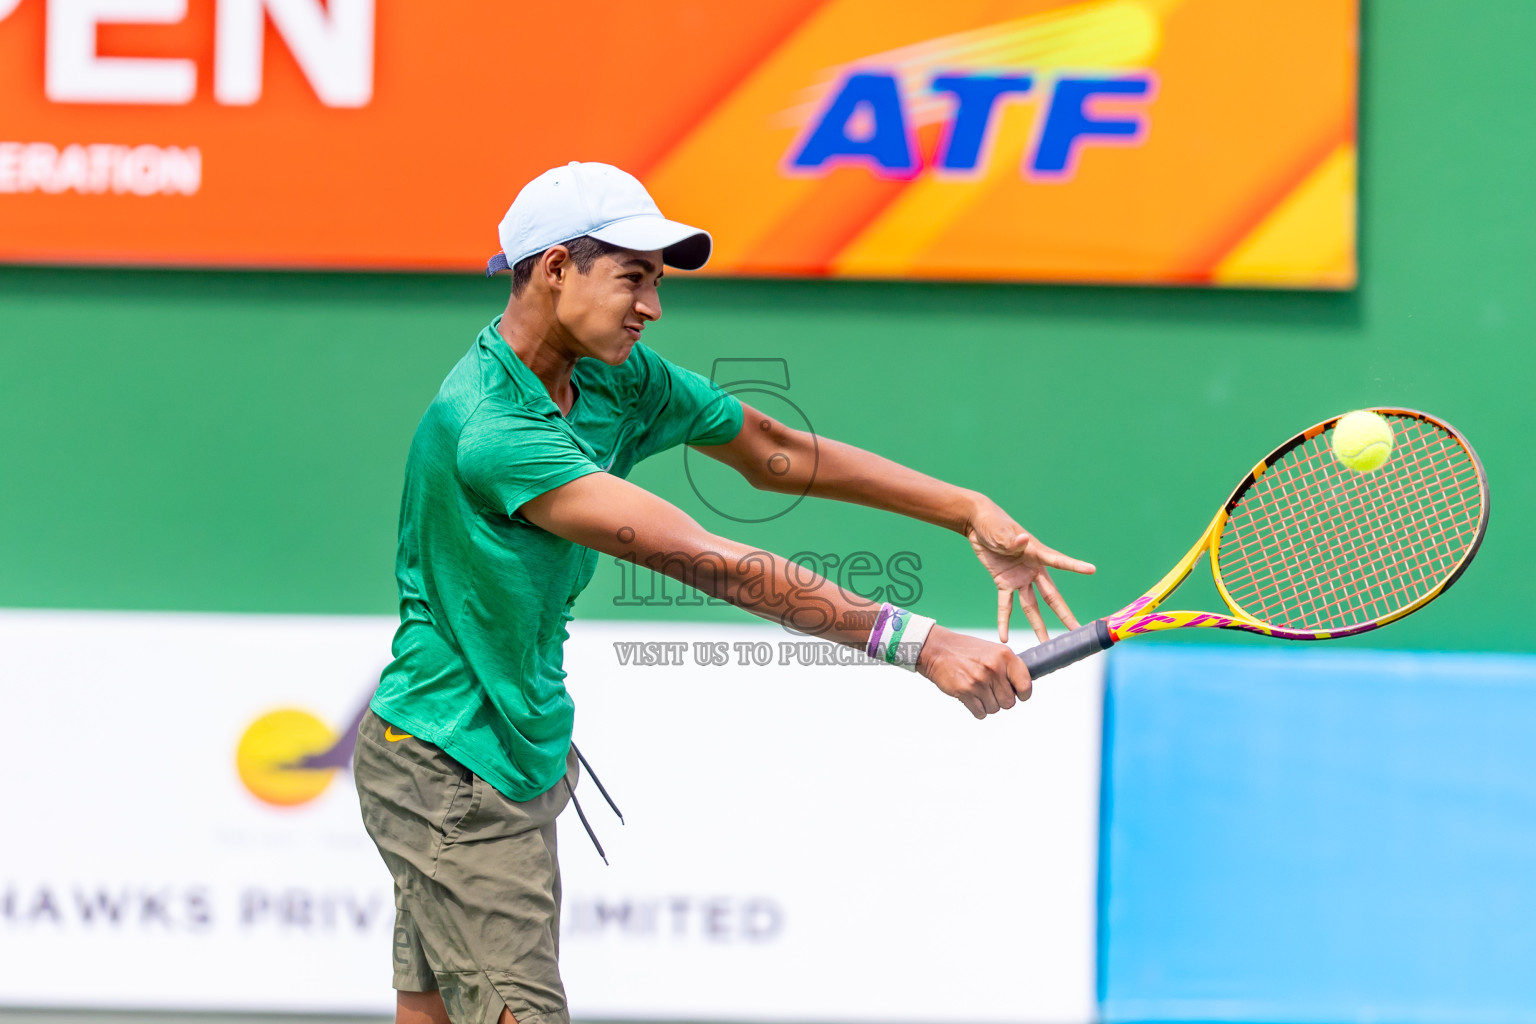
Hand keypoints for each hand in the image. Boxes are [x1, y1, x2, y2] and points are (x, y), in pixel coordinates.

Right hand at [915, 626, 1030, 718]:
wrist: (937, 650)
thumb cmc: (966, 651)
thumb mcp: (992, 651)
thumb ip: (1008, 667)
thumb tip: (1024, 689)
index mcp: (1005, 655)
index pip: (1025, 685)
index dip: (1024, 693)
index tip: (1019, 694)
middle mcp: (994, 668)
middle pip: (1009, 702)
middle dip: (1001, 700)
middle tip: (991, 690)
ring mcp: (979, 680)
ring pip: (995, 709)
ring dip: (988, 705)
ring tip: (978, 690)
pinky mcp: (965, 691)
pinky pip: (980, 713)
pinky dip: (977, 710)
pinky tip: (971, 697)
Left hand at [966, 499, 1095, 642]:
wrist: (979, 523)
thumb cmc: (993, 522)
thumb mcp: (1000, 529)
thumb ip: (1009, 538)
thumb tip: (1022, 540)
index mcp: (1036, 551)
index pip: (1058, 561)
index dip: (1074, 566)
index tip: (1092, 570)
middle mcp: (1033, 569)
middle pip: (1051, 595)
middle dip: (1064, 613)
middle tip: (1077, 630)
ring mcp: (1019, 578)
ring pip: (1031, 606)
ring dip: (1038, 625)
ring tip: (1046, 644)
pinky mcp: (1004, 583)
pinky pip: (1005, 605)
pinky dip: (1003, 620)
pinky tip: (1004, 637)